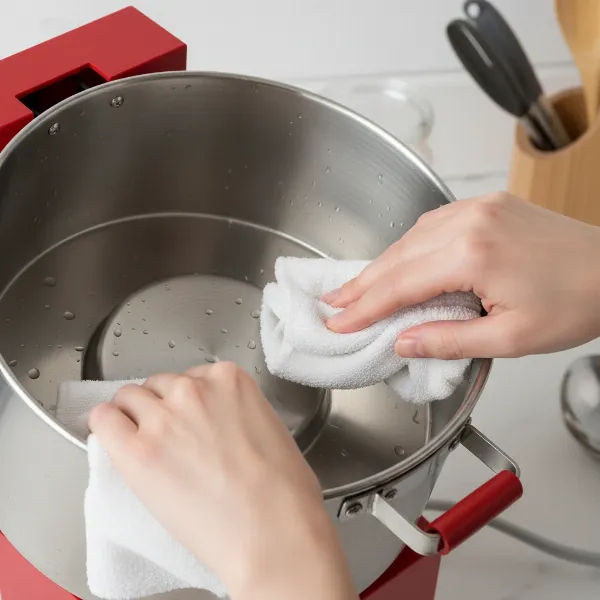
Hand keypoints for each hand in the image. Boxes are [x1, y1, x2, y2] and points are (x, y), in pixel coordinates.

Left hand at [88, 363, 356, 599]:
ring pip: (129, 398)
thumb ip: (236, 412)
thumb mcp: (269, 429)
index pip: (191, 377)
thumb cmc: (284, 493)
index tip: (189, 419)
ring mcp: (164, 418)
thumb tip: (216, 425)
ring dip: (134, 417)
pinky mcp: (138, 450)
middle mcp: (194, 390)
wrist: (273, 534)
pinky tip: (117, 443)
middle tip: (170, 437)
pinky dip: (107, 427)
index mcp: (229, 380)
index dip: (188, 402)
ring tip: (145, 444)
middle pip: (159, 385)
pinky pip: (104, 420)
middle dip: (161, 407)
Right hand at [324, 192, 599, 358]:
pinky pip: (434, 222)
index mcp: (473, 255)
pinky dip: (409, 245)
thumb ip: (448, 340)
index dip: (365, 307)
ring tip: (358, 286)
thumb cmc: (574, 303)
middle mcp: (469, 222)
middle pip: (398, 255)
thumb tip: (402, 342)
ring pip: (412, 235)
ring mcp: (478, 208)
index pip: (400, 285)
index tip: (339, 321)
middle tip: (333, 301)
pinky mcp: (488, 204)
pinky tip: (399, 260)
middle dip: (362, 282)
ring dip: (383, 263)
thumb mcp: (510, 338)